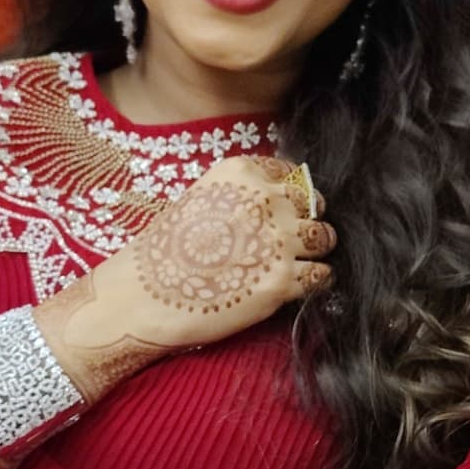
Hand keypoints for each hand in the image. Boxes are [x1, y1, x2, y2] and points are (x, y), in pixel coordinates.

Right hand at [33, 157, 335, 402]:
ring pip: (325, 238)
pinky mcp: (283, 281)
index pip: (292, 174)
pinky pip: (322, 275)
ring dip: (318, 251)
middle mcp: (265, 200)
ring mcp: (278, 241)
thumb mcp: (202, 199)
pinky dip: (318, 280)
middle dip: (308, 220)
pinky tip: (300, 285)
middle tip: (293, 241)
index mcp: (243, 173)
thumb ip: (242, 196)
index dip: (292, 196)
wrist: (144, 295)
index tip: (286, 212)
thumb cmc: (165, 252)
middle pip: (314, 203)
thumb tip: (280, 204)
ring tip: (301, 263)